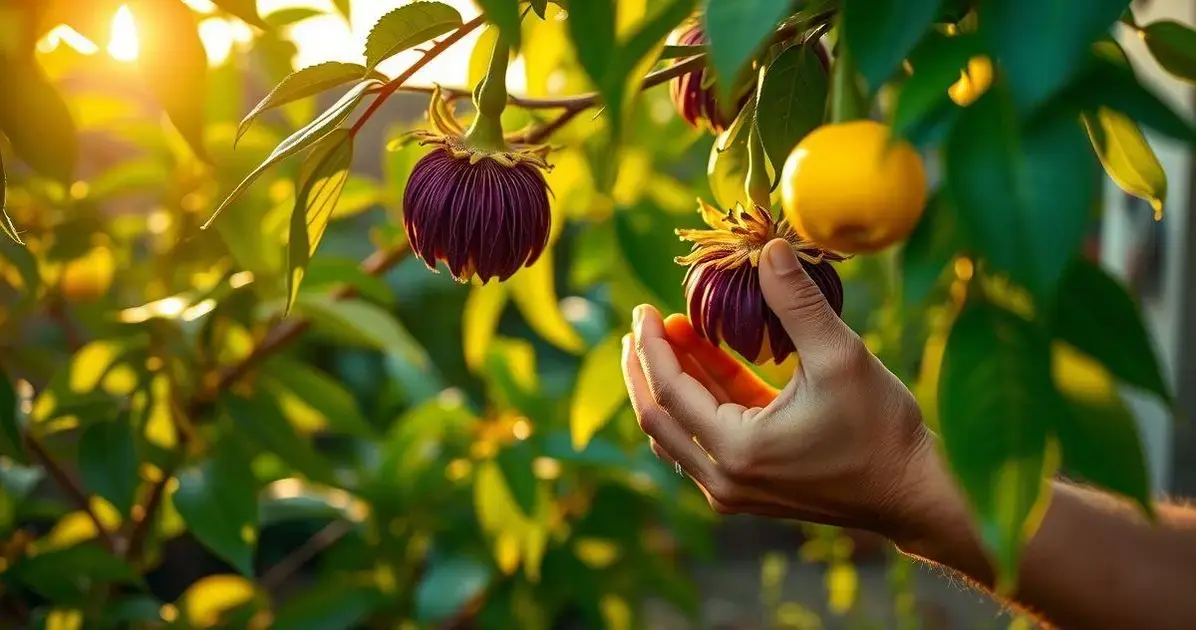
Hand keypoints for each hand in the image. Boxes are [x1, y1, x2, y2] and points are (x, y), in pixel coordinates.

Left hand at [622, 238, 937, 535]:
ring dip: (669, 383)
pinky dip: (699, 400)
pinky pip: (704, 439)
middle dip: (645, 367)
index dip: (652, 347)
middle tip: (641, 322)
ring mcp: (732, 489)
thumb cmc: (881, 429)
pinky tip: (703, 358)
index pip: (669, 392)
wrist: (911, 492)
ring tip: (667, 335)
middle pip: (658, 419)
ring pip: (677, 432)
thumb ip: (797, 302)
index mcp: (737, 450)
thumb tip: (767, 248)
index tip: (643, 309)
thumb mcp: (840, 356)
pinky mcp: (747, 487)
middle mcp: (723, 479)